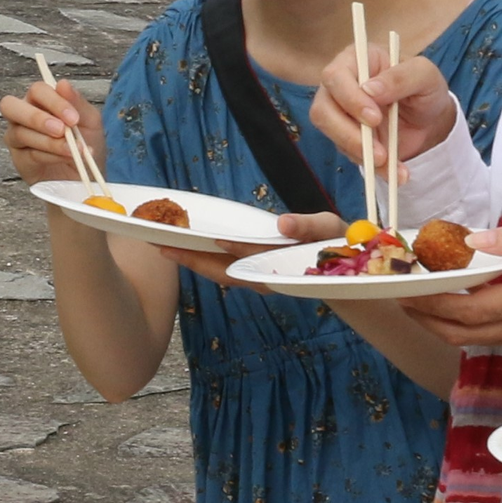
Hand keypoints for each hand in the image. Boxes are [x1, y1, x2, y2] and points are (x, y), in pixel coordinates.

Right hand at [0, 80, 107, 186]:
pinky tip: (66, 158)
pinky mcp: (19, 159)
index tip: (74, 118)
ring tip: (72, 150)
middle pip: (10, 106)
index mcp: (40, 100)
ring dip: (50, 142)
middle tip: (61, 130)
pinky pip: (29, 154)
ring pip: (21, 133)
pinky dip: (51, 156)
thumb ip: (76, 102)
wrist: (87, 174)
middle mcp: (23, 115)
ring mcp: (17, 137)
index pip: (37, 90)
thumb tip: (62, 84)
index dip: (53, 101)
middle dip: (37, 118)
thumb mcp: (90, 120)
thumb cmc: (86, 143)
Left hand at [174, 211, 342, 287]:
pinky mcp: (252, 275)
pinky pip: (221, 269)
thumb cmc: (336, 245)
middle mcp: (264, 276)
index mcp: (283, 264)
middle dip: (191, 258)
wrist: (342, 274)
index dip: (233, 247)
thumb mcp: (330, 230)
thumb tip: (285, 223)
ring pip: (217, 272)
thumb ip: (308, 226)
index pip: (253, 256)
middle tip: (159, 244)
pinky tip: (187, 247)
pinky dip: (202, 259)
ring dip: (191, 260)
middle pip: (222, 270)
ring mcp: (256, 279)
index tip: (210, 237)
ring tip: (163, 245)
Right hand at [309, 44, 456, 167]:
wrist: (430, 119)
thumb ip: (401, 77)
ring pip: (331, 134)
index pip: (336, 76)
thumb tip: (369, 88)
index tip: (374, 118)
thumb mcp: (425, 75)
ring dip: (359, 152)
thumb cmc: (425, 87)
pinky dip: (372, 167)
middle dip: (348, 133)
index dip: (349, 98)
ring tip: (389, 163)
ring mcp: (341, 113)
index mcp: (357, 60)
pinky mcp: (346, 138)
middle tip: (378, 149)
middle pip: (323, 108)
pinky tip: (394, 172)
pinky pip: (349, 154)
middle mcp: (342, 85)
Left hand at [398, 222, 501, 350]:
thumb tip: (474, 239)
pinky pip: (492, 339)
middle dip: (425, 317)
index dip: (433, 303)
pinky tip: (457, 306)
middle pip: (462, 332)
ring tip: (418, 301)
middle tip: (399, 297)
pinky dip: (465, 326)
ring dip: (441, 324)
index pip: (470, 309)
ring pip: (473, 340)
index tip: (406, 289)